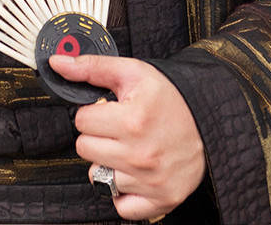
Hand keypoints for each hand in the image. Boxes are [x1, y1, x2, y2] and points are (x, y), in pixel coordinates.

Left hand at [50, 53, 205, 220]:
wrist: (211, 123)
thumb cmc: (173, 99)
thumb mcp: (134, 73)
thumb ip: (92, 67)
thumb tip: (58, 64)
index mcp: (133, 120)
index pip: (81, 121)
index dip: (94, 113)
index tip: (110, 112)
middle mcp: (141, 154)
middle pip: (85, 149)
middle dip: (98, 137)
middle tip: (120, 130)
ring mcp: (150, 180)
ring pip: (98, 177)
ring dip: (109, 164)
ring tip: (130, 150)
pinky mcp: (160, 200)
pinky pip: (120, 206)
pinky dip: (123, 194)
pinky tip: (134, 175)